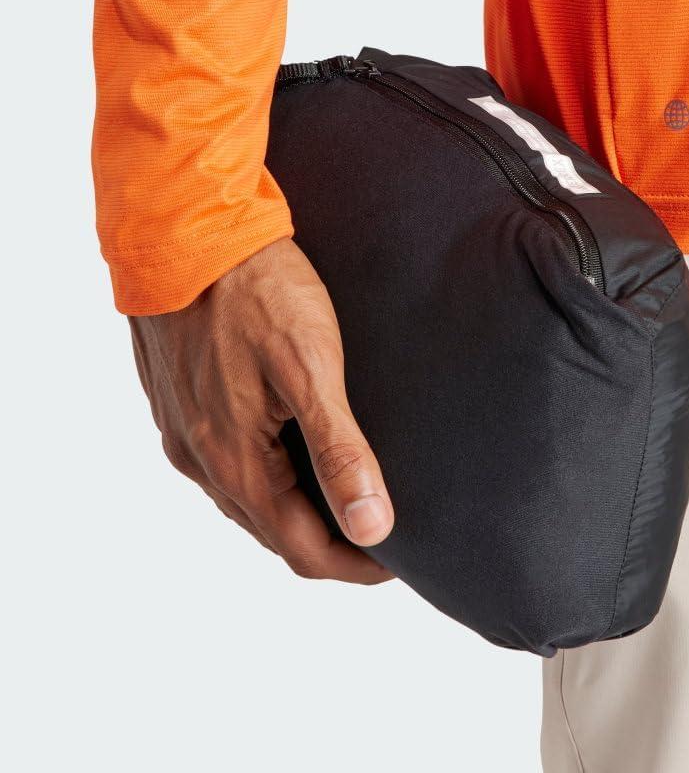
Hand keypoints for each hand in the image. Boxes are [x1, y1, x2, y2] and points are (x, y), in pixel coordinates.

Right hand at [129, 237, 393, 582]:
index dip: (354, 566)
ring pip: (247, 501)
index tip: (399, 560)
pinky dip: (268, 479)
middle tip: (382, 533)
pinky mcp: (180, 404)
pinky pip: (227, 465)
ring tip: (347, 497)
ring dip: (297, 512)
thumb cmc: (254, 292)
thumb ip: (340, 449)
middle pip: (273, 532)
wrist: (185, 229)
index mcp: (235, 462)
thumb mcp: (311, 368)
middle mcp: (200, 459)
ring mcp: (184, 432)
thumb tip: (372, 525)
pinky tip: (295, 456)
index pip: (302, 549)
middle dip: (330, 542)